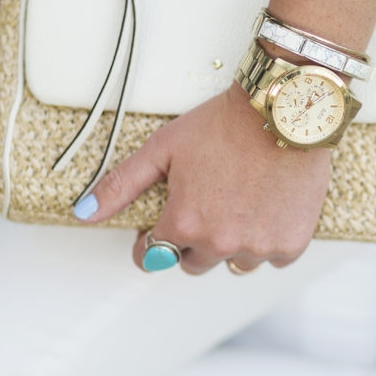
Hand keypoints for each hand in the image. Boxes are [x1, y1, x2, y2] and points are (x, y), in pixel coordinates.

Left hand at [75, 84, 331, 273]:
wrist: (283, 111)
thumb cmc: (224, 125)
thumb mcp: (162, 148)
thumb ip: (121, 185)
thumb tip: (84, 214)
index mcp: (182, 225)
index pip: (152, 257)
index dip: (153, 239)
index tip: (164, 223)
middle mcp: (218, 244)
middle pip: (193, 264)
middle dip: (193, 241)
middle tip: (208, 203)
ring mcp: (257, 247)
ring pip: (235, 265)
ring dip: (233, 244)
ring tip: (240, 204)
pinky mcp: (290, 244)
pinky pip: (273, 260)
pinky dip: (270, 241)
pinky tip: (267, 209)